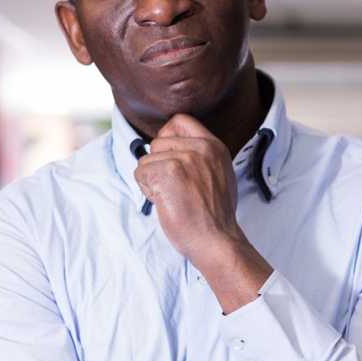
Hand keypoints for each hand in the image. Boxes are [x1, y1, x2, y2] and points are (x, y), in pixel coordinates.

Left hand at [134, 115, 241, 264]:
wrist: (217, 239)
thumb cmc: (215, 215)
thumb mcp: (220, 174)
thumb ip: (201, 157)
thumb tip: (175, 147)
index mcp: (214, 146)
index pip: (180, 121)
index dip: (167, 136)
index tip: (169, 155)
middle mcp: (201, 148)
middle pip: (158, 142)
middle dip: (158, 164)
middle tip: (174, 186)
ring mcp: (184, 158)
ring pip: (146, 159)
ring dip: (152, 180)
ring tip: (172, 196)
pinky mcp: (168, 172)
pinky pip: (140, 173)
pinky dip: (147, 190)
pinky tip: (165, 201)